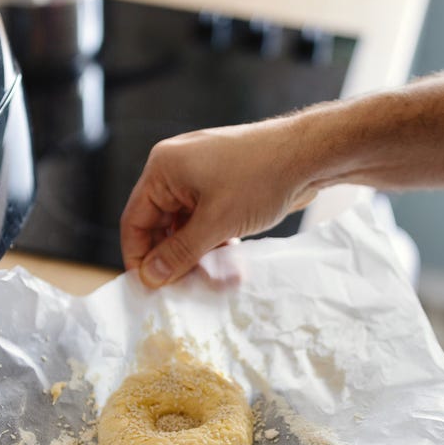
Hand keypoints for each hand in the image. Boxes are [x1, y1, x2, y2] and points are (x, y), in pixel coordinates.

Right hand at [120, 118, 319, 287]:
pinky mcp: (223, 185)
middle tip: (189, 289)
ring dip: (200, 255)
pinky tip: (232, 263)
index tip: (150, 289)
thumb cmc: (260, 178)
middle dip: (176, 259)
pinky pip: (207, 220)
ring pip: (187, 227)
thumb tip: (150, 277)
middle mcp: (177, 169)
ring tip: (220, 280)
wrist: (308, 154)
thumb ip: (179, 253)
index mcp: (163, 169)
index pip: (135, 220)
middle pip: (161, 226)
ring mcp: (201, 176)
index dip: (140, 257)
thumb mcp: (216, 223)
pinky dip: (216, 242)